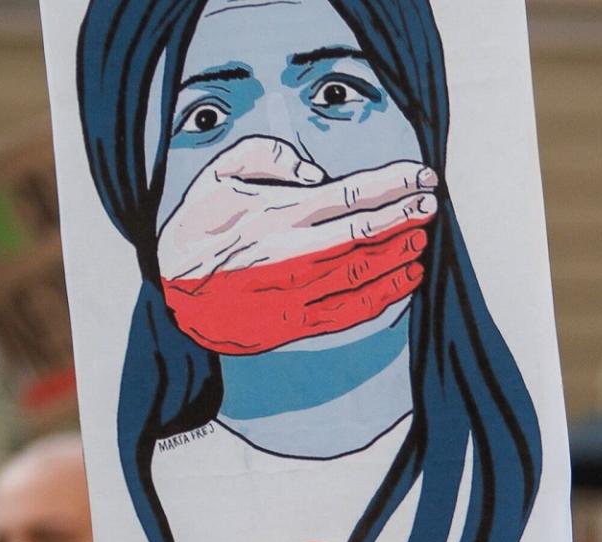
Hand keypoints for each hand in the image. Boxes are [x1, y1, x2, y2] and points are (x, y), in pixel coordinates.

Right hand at [159, 136, 439, 352]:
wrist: (170, 292)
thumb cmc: (197, 224)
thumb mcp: (220, 172)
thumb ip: (270, 156)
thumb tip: (317, 172)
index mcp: (280, 212)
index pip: (353, 194)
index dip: (396, 184)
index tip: (424, 176)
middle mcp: (295, 253)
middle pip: (368, 232)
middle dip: (407, 215)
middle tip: (432, 203)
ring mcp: (298, 293)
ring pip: (367, 271)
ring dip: (400, 253)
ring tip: (422, 237)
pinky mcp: (297, 325)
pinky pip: (353, 310)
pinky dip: (386, 294)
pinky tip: (405, 278)